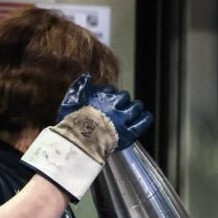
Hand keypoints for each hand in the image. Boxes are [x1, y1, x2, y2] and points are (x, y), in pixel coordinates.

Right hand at [21, 74, 153, 200]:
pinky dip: (146, 118)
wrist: (79, 142)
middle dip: (123, 99)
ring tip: (135, 109)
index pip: (109, 90)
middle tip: (122, 105)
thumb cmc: (71, 123)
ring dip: (136, 107)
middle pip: (124, 97)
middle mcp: (113, 106)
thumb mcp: (70, 101)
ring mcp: (123, 119)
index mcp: (100, 98)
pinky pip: (142, 122)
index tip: (109, 98)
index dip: (110, 94)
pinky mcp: (129, 132)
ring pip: (135, 107)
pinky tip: (147, 116)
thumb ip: (79, 87)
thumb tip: (87, 76)